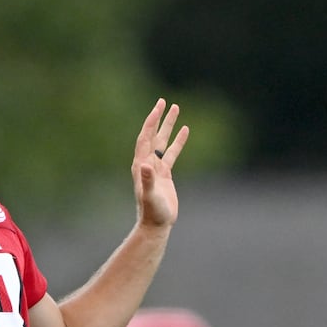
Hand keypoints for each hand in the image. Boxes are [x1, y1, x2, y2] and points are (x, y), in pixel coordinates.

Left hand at [133, 99, 188, 228]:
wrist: (156, 225)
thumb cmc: (152, 212)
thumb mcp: (150, 195)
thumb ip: (147, 180)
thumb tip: (145, 166)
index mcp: (141, 165)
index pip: (146, 137)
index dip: (151, 121)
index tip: (158, 107)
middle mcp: (147, 163)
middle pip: (153, 135)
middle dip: (158, 118)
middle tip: (164, 101)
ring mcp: (156, 168)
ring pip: (163, 141)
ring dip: (169, 126)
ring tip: (176, 109)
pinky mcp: (165, 174)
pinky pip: (172, 153)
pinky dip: (178, 141)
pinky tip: (185, 130)